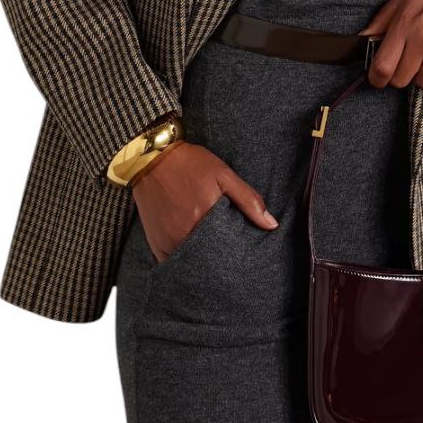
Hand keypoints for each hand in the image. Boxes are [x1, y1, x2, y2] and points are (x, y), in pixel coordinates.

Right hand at [131, 141, 277, 262]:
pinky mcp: (155, 244)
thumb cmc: (190, 164)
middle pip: (208, 261)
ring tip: (212, 254)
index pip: (227, 252)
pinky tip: (192, 252)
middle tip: (229, 258)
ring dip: (201, 262)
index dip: (237, 257)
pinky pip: (171, 262)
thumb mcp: (224, 175)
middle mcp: (183, 236)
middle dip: (220, 261)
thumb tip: (271, 224)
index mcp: (204, 220)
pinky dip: (183, 260)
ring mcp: (167, 242)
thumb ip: (248, 200)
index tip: (244, 257)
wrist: (151, 158)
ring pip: (190, 264)